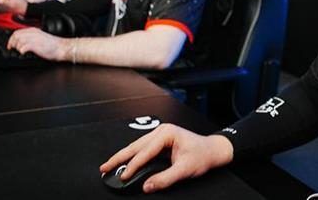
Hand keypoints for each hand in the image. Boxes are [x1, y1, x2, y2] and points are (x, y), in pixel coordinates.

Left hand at [7, 27, 68, 60]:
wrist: (61, 48)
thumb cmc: (53, 45)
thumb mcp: (40, 38)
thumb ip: (31, 38)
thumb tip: (22, 43)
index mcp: (33, 30)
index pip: (17, 32)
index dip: (11, 39)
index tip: (10, 45)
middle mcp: (33, 33)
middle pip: (16, 36)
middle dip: (12, 43)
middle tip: (13, 49)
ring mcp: (34, 39)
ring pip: (18, 41)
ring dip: (17, 47)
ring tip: (19, 51)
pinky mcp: (35, 45)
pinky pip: (23, 47)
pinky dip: (21, 50)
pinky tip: (23, 53)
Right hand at [99, 124, 233, 192]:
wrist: (213, 150)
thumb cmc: (202, 156)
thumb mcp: (185, 169)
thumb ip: (165, 179)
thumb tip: (147, 186)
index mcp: (166, 133)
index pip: (145, 151)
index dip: (132, 165)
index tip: (122, 176)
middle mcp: (160, 131)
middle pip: (135, 146)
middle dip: (118, 157)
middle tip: (104, 168)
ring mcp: (159, 134)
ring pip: (135, 146)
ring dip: (122, 157)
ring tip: (108, 166)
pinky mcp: (159, 141)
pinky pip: (141, 148)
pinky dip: (131, 156)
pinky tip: (123, 163)